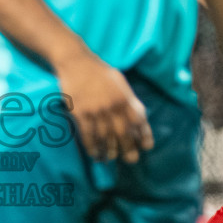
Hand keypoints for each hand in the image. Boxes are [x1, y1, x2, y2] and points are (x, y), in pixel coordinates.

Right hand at [54, 48, 153, 162]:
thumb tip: (139, 120)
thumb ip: (130, 100)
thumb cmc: (100, 73)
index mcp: (125, 97)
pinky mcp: (80, 113)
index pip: (139, 120)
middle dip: (129, 149)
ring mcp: (96, 110)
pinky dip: (92, 147)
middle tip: (131, 159)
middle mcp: (112, 106)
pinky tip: (95, 154)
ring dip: (109, 151)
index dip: (144, 135)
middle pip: (123, 133)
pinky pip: (88, 135)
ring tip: (111, 157)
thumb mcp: (121, 83)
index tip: (146, 146)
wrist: (76, 63)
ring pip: (105, 138)